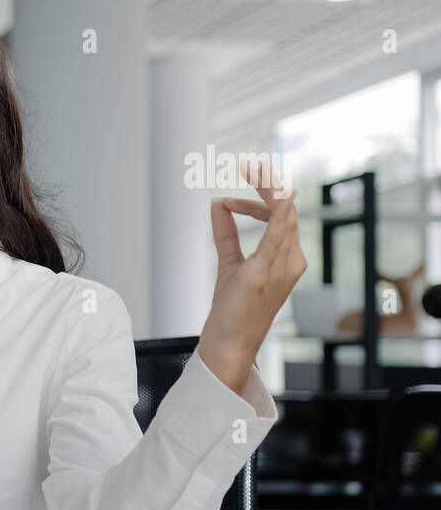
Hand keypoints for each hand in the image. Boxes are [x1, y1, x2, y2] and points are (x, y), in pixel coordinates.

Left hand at [199, 158, 307, 393]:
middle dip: (268, 186)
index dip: (264, 196)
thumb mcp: (230, 264)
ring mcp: (281, 267)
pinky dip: (279, 214)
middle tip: (250, 166)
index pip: (282, 216)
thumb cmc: (233, 309)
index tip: (243, 183)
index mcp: (287, 259)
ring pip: (284, 217)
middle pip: (286, 211)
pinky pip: (279, 237)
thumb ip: (225, 234)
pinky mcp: (263, 273)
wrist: (229, 343)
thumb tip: (217, 205)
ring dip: (269, 190)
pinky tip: (278, 196)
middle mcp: (292, 261)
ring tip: (254, 169)